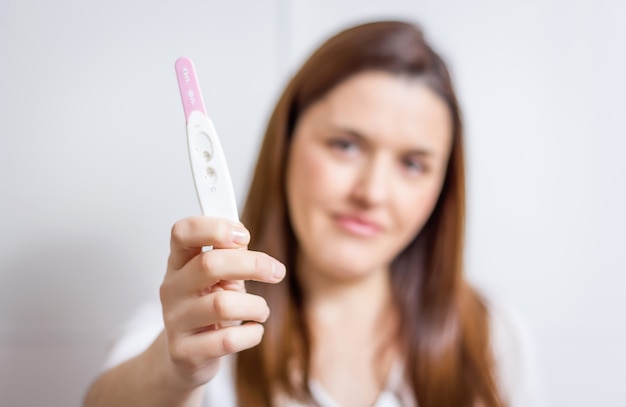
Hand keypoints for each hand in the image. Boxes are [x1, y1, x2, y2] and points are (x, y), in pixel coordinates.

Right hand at [159, 216, 284, 388]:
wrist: (187, 355)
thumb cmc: (208, 308)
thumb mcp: (218, 277)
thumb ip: (229, 255)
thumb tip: (242, 237)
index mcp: (179, 262)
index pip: (183, 232)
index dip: (215, 228)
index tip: (244, 236)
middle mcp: (172, 289)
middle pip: (209, 265)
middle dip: (252, 264)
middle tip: (276, 271)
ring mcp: (175, 321)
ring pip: (222, 305)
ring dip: (255, 306)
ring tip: (261, 310)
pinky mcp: (185, 352)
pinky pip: (227, 340)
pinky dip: (251, 334)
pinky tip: (253, 331)